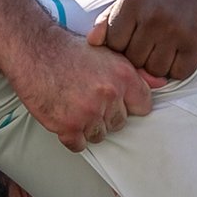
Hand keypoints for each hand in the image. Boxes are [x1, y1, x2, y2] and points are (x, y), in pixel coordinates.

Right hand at [5, 32, 155, 151]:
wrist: (34, 51)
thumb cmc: (70, 51)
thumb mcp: (108, 53)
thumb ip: (136, 71)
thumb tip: (162, 84)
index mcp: (123, 77)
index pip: (143, 107)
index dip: (129, 104)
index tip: (116, 100)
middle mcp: (108, 96)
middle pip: (120, 123)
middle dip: (106, 115)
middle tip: (87, 98)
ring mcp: (88, 114)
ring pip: (100, 135)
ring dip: (89, 126)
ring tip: (75, 106)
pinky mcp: (67, 127)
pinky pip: (79, 145)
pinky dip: (72, 136)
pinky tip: (65, 117)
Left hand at [89, 0, 196, 81]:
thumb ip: (108, 19)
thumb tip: (92, 42)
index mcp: (133, 1)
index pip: (113, 44)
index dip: (121, 47)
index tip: (132, 39)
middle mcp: (154, 15)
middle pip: (134, 60)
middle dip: (139, 57)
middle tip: (151, 43)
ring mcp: (177, 30)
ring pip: (155, 70)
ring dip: (158, 65)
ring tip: (164, 47)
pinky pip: (178, 73)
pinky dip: (177, 69)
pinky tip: (179, 52)